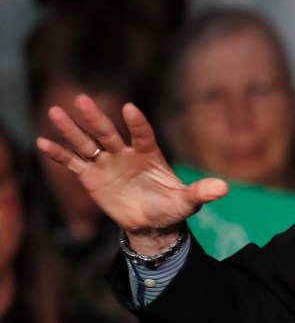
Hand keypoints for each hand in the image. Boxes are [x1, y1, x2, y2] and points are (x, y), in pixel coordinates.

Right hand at [35, 94, 228, 253]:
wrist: (152, 223)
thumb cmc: (172, 208)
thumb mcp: (188, 202)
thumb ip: (202, 192)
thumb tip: (224, 188)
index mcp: (149, 153)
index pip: (143, 133)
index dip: (137, 123)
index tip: (130, 110)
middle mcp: (125, 152)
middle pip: (109, 132)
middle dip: (96, 118)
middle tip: (82, 100)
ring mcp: (106, 162)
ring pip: (87, 142)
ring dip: (71, 128)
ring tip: (55, 111)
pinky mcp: (91, 175)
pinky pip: (73, 162)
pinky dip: (58, 153)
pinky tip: (42, 142)